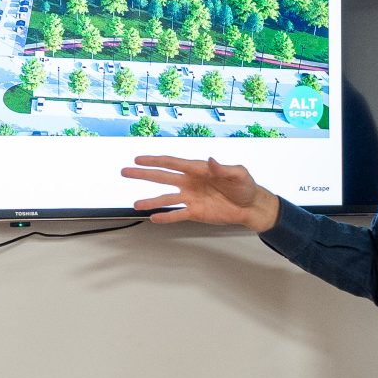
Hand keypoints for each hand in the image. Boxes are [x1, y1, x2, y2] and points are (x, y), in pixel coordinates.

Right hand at [121, 155, 277, 230]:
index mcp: (198, 169)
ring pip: (166, 198)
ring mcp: (191, 198)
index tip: (139, 159)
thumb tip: (211, 161)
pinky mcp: (196, 212)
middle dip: (144, 174)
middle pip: (163, 177)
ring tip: (136, 204)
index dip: (155, 160)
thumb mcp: (239, 174)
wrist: (251, 206)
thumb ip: (224, 168)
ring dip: (151, 200)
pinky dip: (166, 217)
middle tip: (126, 172)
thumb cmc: (245, 186)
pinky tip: (154, 218)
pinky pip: (177, 214)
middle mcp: (190, 182)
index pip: (173, 163)